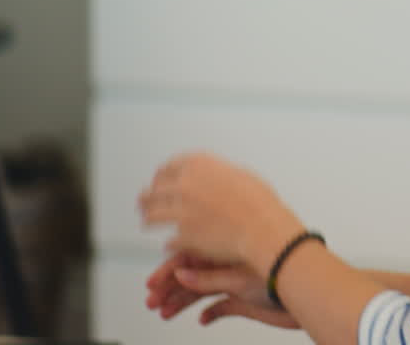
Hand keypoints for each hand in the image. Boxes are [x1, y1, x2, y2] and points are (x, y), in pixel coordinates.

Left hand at [139, 151, 301, 271]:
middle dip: (148, 197)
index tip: (159, 182)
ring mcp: (180, 210)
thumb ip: (218, 173)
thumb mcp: (240, 174)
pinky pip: (168, 240)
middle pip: (154, 189)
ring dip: (148, 218)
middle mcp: (185, 183)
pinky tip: (169, 244)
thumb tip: (212, 177)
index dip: (161, 177)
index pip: (167, 167)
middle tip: (145, 202)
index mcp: (198, 164)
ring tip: (147, 222)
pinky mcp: (182, 234)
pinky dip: (168, 243)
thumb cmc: (260, 203)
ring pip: (152, 214)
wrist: (264, 229)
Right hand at [146, 251, 300, 327]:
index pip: (189, 258)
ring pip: (201, 291)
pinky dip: (211, 313)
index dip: (168, 271)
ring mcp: (236, 281)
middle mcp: (229, 264)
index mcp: (226, 249)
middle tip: (152, 300)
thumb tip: (180, 275)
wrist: (308, 292)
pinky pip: (222, 306)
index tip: (152, 284)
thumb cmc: (282, 273)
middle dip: (169, 288)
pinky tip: (203, 319)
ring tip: (165, 312)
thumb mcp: (238, 279)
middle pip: (191, 275)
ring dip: (182, 301)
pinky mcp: (245, 299)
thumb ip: (208, 278)